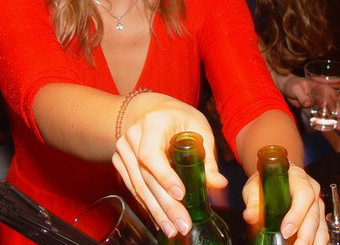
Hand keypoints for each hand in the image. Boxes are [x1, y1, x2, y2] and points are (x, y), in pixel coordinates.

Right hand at [111, 93, 227, 237]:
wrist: (154, 110)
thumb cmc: (179, 118)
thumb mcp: (198, 128)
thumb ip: (207, 158)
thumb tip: (219, 185)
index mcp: (153, 123)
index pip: (151, 153)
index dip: (164, 175)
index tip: (181, 194)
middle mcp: (133, 136)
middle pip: (146, 175)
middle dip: (165, 203)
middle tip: (182, 223)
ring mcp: (123, 150)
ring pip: (138, 186)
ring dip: (156, 210)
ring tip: (172, 228)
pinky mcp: (120, 162)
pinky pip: (133, 187)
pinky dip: (148, 205)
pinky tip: (160, 219)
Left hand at [242, 164, 327, 244]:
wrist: (274, 178)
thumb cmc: (267, 180)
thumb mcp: (256, 186)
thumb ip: (253, 200)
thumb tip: (250, 215)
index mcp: (298, 178)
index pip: (304, 195)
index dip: (296, 214)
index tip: (285, 231)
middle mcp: (312, 190)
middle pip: (314, 215)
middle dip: (304, 235)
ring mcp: (317, 205)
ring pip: (320, 226)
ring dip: (312, 241)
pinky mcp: (319, 218)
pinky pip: (322, 233)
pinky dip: (316, 243)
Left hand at [282, 76, 339, 130]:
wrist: (288, 91)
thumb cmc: (292, 86)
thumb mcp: (295, 89)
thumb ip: (301, 96)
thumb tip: (307, 103)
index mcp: (322, 85)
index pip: (337, 85)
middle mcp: (326, 93)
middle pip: (339, 99)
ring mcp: (324, 102)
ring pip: (336, 109)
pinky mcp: (320, 110)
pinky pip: (330, 116)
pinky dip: (335, 122)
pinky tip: (337, 128)